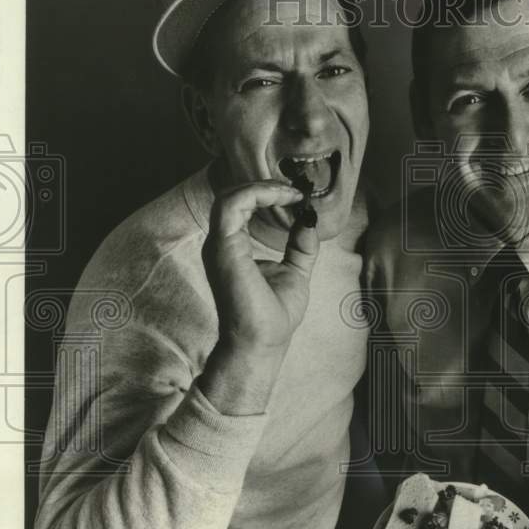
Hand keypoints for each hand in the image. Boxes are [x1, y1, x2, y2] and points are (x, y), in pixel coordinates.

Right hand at [202, 180, 317, 351]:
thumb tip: (310, 220)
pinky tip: (285, 199)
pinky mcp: (222, 247)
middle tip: (297, 192)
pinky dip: (259, 193)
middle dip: (266, 186)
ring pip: (230, 195)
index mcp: (233, 247)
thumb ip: (300, 245)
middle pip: (233, 195)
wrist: (262, 342)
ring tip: (292, 194)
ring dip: (264, 187)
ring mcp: (218, 244)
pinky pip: (232, 204)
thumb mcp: (295, 271)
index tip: (298, 198)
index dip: (269, 194)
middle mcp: (221, 243)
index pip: (242, 206)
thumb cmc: (273, 316)